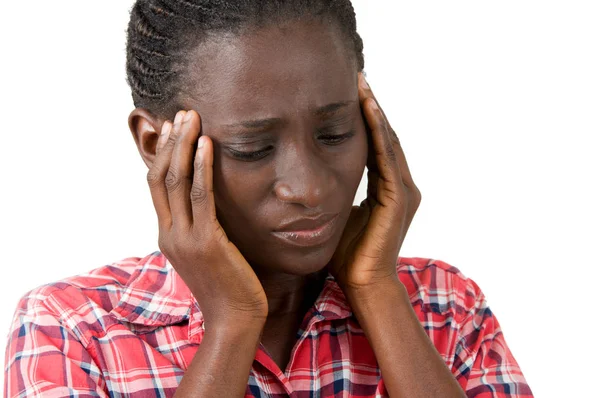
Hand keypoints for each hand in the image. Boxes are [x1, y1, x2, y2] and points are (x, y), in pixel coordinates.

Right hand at [147, 110, 267, 325]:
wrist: (233, 320)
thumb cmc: (226, 286)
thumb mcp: (206, 252)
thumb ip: (201, 226)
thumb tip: (209, 202)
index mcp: (167, 235)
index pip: (157, 186)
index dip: (163, 155)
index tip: (172, 129)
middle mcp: (170, 233)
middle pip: (161, 177)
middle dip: (170, 142)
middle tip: (182, 114)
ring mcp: (185, 238)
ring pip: (176, 181)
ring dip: (183, 146)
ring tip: (192, 118)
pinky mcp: (206, 242)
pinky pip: (202, 197)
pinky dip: (203, 168)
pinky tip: (208, 145)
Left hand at [328, 73, 421, 291]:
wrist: (363, 284)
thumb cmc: (350, 255)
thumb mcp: (343, 213)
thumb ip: (341, 193)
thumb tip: (322, 179)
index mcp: (390, 189)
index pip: (378, 145)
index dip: (367, 118)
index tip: (352, 93)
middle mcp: (402, 185)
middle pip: (386, 137)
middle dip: (372, 107)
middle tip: (358, 77)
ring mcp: (404, 191)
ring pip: (389, 141)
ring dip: (375, 112)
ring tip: (362, 85)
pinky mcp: (398, 198)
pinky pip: (387, 157)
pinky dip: (379, 132)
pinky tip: (369, 110)